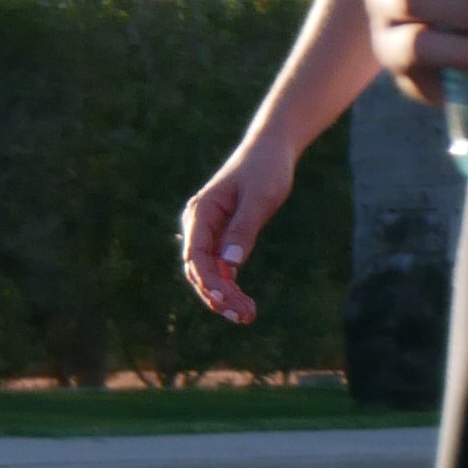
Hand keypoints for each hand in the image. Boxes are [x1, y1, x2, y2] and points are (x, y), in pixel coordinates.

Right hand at [180, 122, 298, 326]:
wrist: (271, 151)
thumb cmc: (266, 169)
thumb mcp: (260, 198)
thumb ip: (244, 229)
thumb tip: (230, 264)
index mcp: (201, 213)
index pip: (196, 256)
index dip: (209, 282)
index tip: (227, 301)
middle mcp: (199, 225)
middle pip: (199, 270)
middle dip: (218, 296)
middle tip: (245, 317)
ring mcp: (209, 233)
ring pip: (209, 274)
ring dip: (224, 296)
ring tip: (248, 315)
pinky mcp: (222, 238)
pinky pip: (220, 269)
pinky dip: (230, 287)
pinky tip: (245, 304)